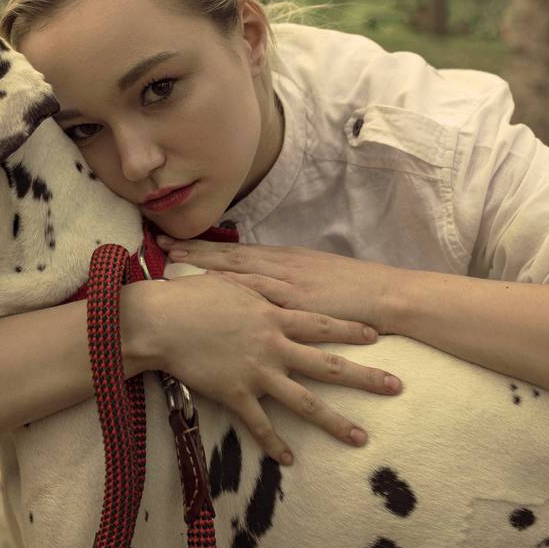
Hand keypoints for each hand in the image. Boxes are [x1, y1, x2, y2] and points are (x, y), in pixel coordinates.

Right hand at [119, 268, 400, 465]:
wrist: (162, 319)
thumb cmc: (190, 294)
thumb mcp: (228, 282)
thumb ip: (251, 287)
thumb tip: (260, 279)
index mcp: (273, 315)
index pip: (321, 324)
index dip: (350, 330)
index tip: (377, 337)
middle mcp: (273, 345)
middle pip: (328, 364)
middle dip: (365, 377)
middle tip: (396, 387)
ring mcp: (257, 372)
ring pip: (304, 401)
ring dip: (334, 421)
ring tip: (361, 439)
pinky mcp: (236, 394)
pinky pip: (260, 424)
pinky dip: (275, 443)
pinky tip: (289, 460)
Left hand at [155, 236, 397, 332]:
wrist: (388, 297)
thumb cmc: (355, 292)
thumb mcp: (316, 278)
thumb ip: (288, 281)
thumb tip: (260, 285)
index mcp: (285, 260)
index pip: (236, 253)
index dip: (203, 249)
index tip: (174, 243)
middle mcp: (282, 267)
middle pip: (229, 257)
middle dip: (193, 251)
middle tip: (160, 244)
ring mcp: (288, 284)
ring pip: (237, 270)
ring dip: (204, 266)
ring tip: (172, 262)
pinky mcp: (297, 304)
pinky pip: (259, 295)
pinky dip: (233, 290)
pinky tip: (210, 291)